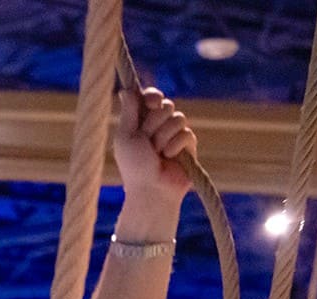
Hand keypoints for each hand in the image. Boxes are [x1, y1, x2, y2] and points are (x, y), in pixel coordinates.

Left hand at [113, 84, 194, 202]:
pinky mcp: (189, 145)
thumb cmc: (134, 167)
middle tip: (147, 142)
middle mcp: (159, 125)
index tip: (152, 102)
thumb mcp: (126, 137)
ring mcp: (175, 134)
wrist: (152, 191)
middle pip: (166, 105)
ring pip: (178, 118)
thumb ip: (129, 113)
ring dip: (164, 137)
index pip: (152, 97)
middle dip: (155, 123)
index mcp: (142, 122)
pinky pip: (187, 133)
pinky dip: (175, 146)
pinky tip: (169, 158)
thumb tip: (126, 90)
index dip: (153, 96)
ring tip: (158, 154)